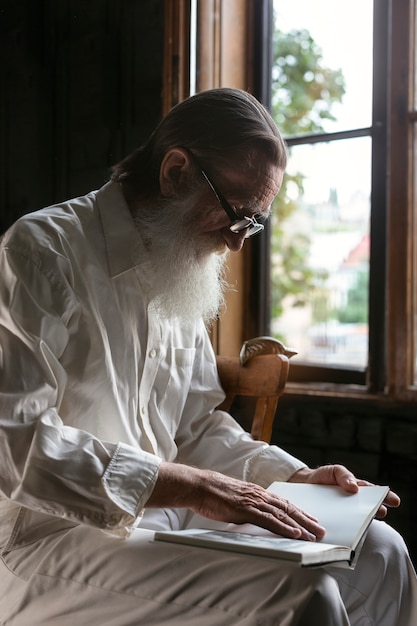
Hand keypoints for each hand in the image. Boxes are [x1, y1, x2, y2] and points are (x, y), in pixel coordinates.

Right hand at [147, 462, 325, 540]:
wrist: (198, 485)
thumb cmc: (212, 494)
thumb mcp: (234, 499)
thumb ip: (246, 507)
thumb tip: (253, 517)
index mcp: (256, 492)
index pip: (283, 503)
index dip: (298, 512)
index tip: (311, 520)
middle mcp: (258, 495)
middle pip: (288, 508)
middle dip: (306, 520)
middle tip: (321, 530)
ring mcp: (253, 501)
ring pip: (283, 514)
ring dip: (300, 525)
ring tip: (314, 535)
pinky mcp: (246, 509)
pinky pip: (269, 520)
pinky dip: (284, 527)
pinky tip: (294, 533)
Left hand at [289, 464, 400, 518]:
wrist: (303, 484)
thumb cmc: (323, 476)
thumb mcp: (335, 471)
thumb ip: (344, 476)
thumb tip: (355, 488)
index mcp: (357, 489)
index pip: (374, 493)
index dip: (385, 497)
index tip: (395, 501)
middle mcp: (352, 503)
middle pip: (367, 507)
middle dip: (376, 509)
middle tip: (382, 512)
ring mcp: (343, 512)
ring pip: (355, 519)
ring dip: (361, 521)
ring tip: (365, 522)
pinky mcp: (333, 520)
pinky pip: (340, 526)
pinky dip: (345, 529)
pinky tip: (347, 532)